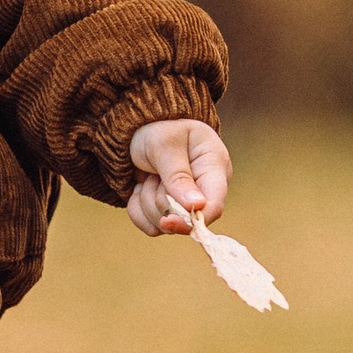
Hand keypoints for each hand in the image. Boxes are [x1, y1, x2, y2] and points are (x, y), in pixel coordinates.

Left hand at [126, 117, 230, 238]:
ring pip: (163, 225)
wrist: (139, 128)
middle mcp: (204, 191)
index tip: (167, 220)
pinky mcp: (167, 211)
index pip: (214, 206)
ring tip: (149, 175)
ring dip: (146, 200)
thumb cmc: (158, 127)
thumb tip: (198, 206)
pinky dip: (137, 209)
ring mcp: (186, 204)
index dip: (192, 219)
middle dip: (159, 197)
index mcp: (214, 168)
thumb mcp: (165, 144)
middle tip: (154, 172)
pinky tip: (141, 188)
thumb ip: (178, 175)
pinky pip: (149, 226)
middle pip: (183, 218)